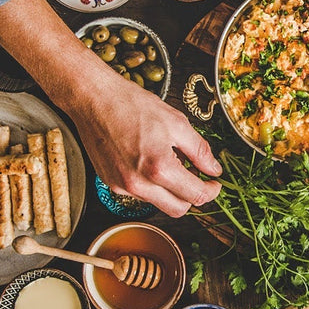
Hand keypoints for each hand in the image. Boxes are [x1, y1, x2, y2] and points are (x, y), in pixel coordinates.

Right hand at [68, 67, 221, 217]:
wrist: (94, 99)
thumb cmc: (132, 105)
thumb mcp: (177, 123)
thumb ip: (199, 151)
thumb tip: (213, 169)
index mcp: (159, 168)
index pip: (195, 196)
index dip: (211, 191)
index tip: (215, 182)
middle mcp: (138, 184)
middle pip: (177, 209)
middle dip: (192, 197)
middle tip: (199, 179)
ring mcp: (122, 186)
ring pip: (158, 203)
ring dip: (171, 190)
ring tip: (171, 162)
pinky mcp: (111, 183)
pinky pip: (140, 194)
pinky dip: (151, 184)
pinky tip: (150, 161)